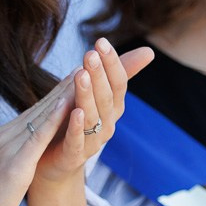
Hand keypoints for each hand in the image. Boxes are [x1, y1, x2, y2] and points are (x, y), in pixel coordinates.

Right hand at [0, 40, 152, 205]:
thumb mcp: (2, 173)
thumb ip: (13, 157)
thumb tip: (26, 151)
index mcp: (6, 138)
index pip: (39, 109)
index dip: (61, 90)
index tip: (81, 73)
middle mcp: (7, 135)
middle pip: (44, 104)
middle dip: (70, 82)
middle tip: (94, 59)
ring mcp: (9, 146)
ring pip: (42, 114)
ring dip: (66, 92)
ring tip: (88, 70)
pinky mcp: (13, 164)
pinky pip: (36, 138)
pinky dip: (53, 119)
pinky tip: (68, 106)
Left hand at [33, 38, 153, 188]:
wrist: (56, 163)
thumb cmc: (75, 121)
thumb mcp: (94, 93)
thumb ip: (116, 74)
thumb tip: (149, 51)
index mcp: (113, 108)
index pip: (118, 83)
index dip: (112, 63)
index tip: (101, 41)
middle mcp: (107, 125)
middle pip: (106, 98)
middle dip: (99, 75)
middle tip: (90, 54)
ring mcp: (92, 142)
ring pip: (92, 117)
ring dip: (87, 95)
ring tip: (81, 75)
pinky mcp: (73, 157)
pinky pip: (77, 141)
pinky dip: (77, 127)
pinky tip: (74, 111)